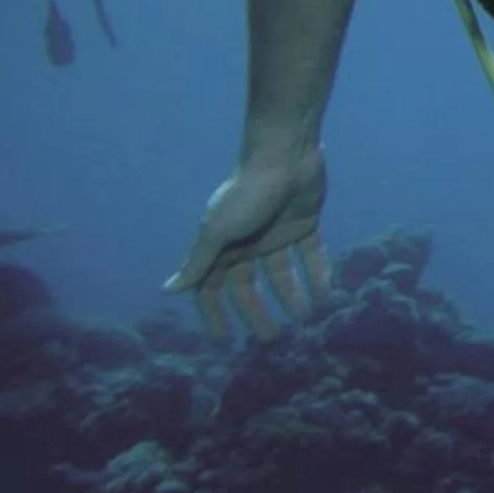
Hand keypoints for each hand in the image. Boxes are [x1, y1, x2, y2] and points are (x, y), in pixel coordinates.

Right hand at [166, 149, 329, 337]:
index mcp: (222, 246)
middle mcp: (248, 242)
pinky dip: (318, 273)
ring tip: (304, 318)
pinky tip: (326, 294)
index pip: (212, 287)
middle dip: (257, 312)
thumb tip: (168, 290)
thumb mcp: (218, 231)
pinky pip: (311, 255)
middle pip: (249, 286)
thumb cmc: (247, 191)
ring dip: (292, 296)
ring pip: (282, 274)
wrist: (285, 154)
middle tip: (271, 338)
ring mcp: (276, 233)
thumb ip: (198, 262)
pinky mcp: (305, 223)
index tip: (222, 339)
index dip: (214, 312)